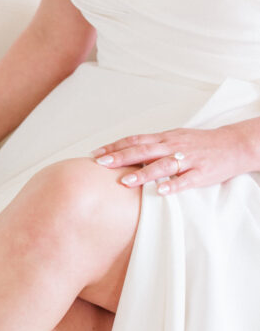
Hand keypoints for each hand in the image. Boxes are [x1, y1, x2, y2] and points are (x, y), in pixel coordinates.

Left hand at [90, 123, 256, 195]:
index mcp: (165, 138)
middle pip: (144, 150)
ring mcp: (187, 159)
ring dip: (143, 173)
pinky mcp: (201, 173)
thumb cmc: (198, 145)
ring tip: (125, 181)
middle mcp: (173, 146)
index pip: (135, 140)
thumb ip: (151, 147)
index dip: (115, 147)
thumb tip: (124, 155)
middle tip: (102, 164)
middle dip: (121, 157)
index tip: (96, 154)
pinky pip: (186, 180)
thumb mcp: (173, 140)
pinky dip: (174, 185)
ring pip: (163, 165)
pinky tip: (162, 191)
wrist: (233, 145)